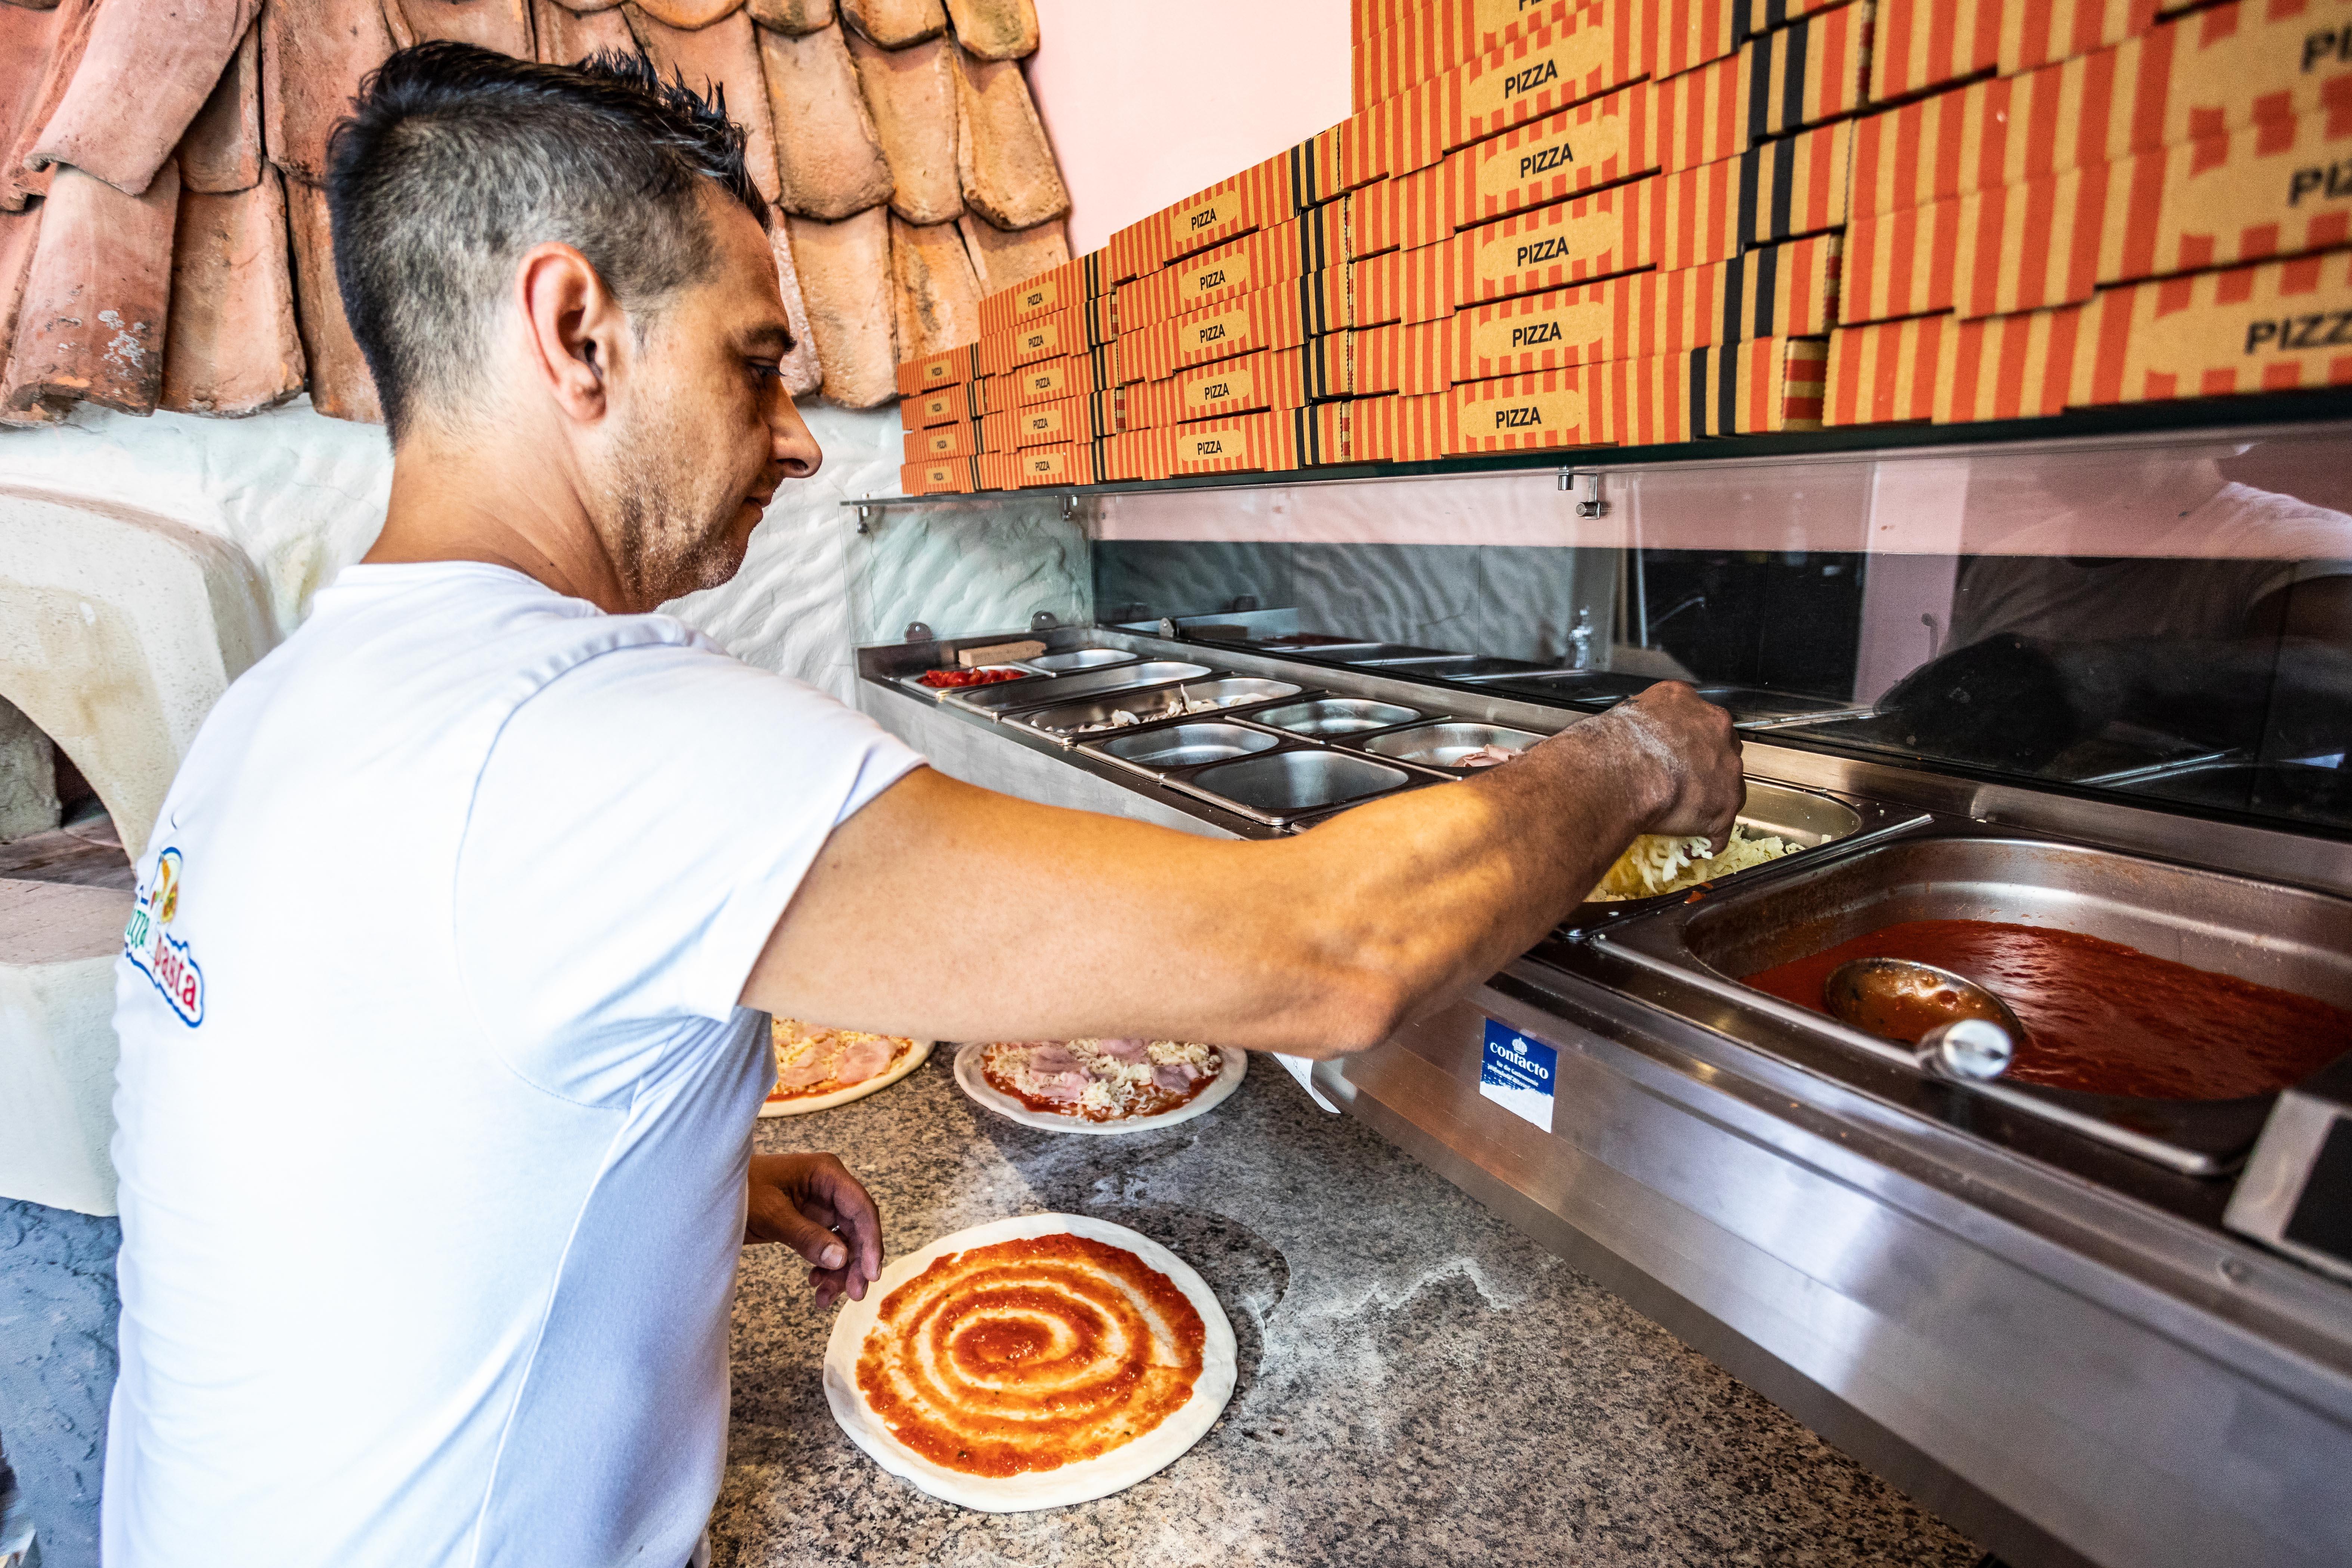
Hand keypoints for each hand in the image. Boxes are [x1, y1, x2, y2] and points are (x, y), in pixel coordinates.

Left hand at [745, 1152, 882, 1308]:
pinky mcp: (809, 1220)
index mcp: (825, 1173)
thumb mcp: (770, 1214)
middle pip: (857, 1229)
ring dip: (840, 1272)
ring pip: (845, 1242)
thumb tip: (841, 1259)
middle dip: (856, 1263)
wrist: (708, 1194)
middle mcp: (828, 1188)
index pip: (861, 1208)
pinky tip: (815, 1283)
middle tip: (852, 1294)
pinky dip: (826, 1267)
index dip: (871, 1241)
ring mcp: (819, 1205)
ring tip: (824, 1298)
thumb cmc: (736, 1190)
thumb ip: (805, 1236)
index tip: (871, 1274)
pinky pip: (827, 1247)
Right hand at [1603, 682, 1744, 847]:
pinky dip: (1704, 839)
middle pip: (1718, 750)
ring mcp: (1725, 768)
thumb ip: (1639, 723)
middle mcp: (1714, 728)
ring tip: (1683, 818)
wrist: (1619, 772)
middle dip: (1704, 768)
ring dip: (1708, 802)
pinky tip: (1687, 846)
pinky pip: (1719, 829)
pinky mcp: (1724, 805)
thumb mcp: (1622, 714)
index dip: (1685, 740)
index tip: (1674, 752)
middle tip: (1679, 784)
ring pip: (1727, 788)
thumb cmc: (1609, 745)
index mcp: (1683, 700)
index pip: (1693, 718)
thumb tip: (1626, 740)